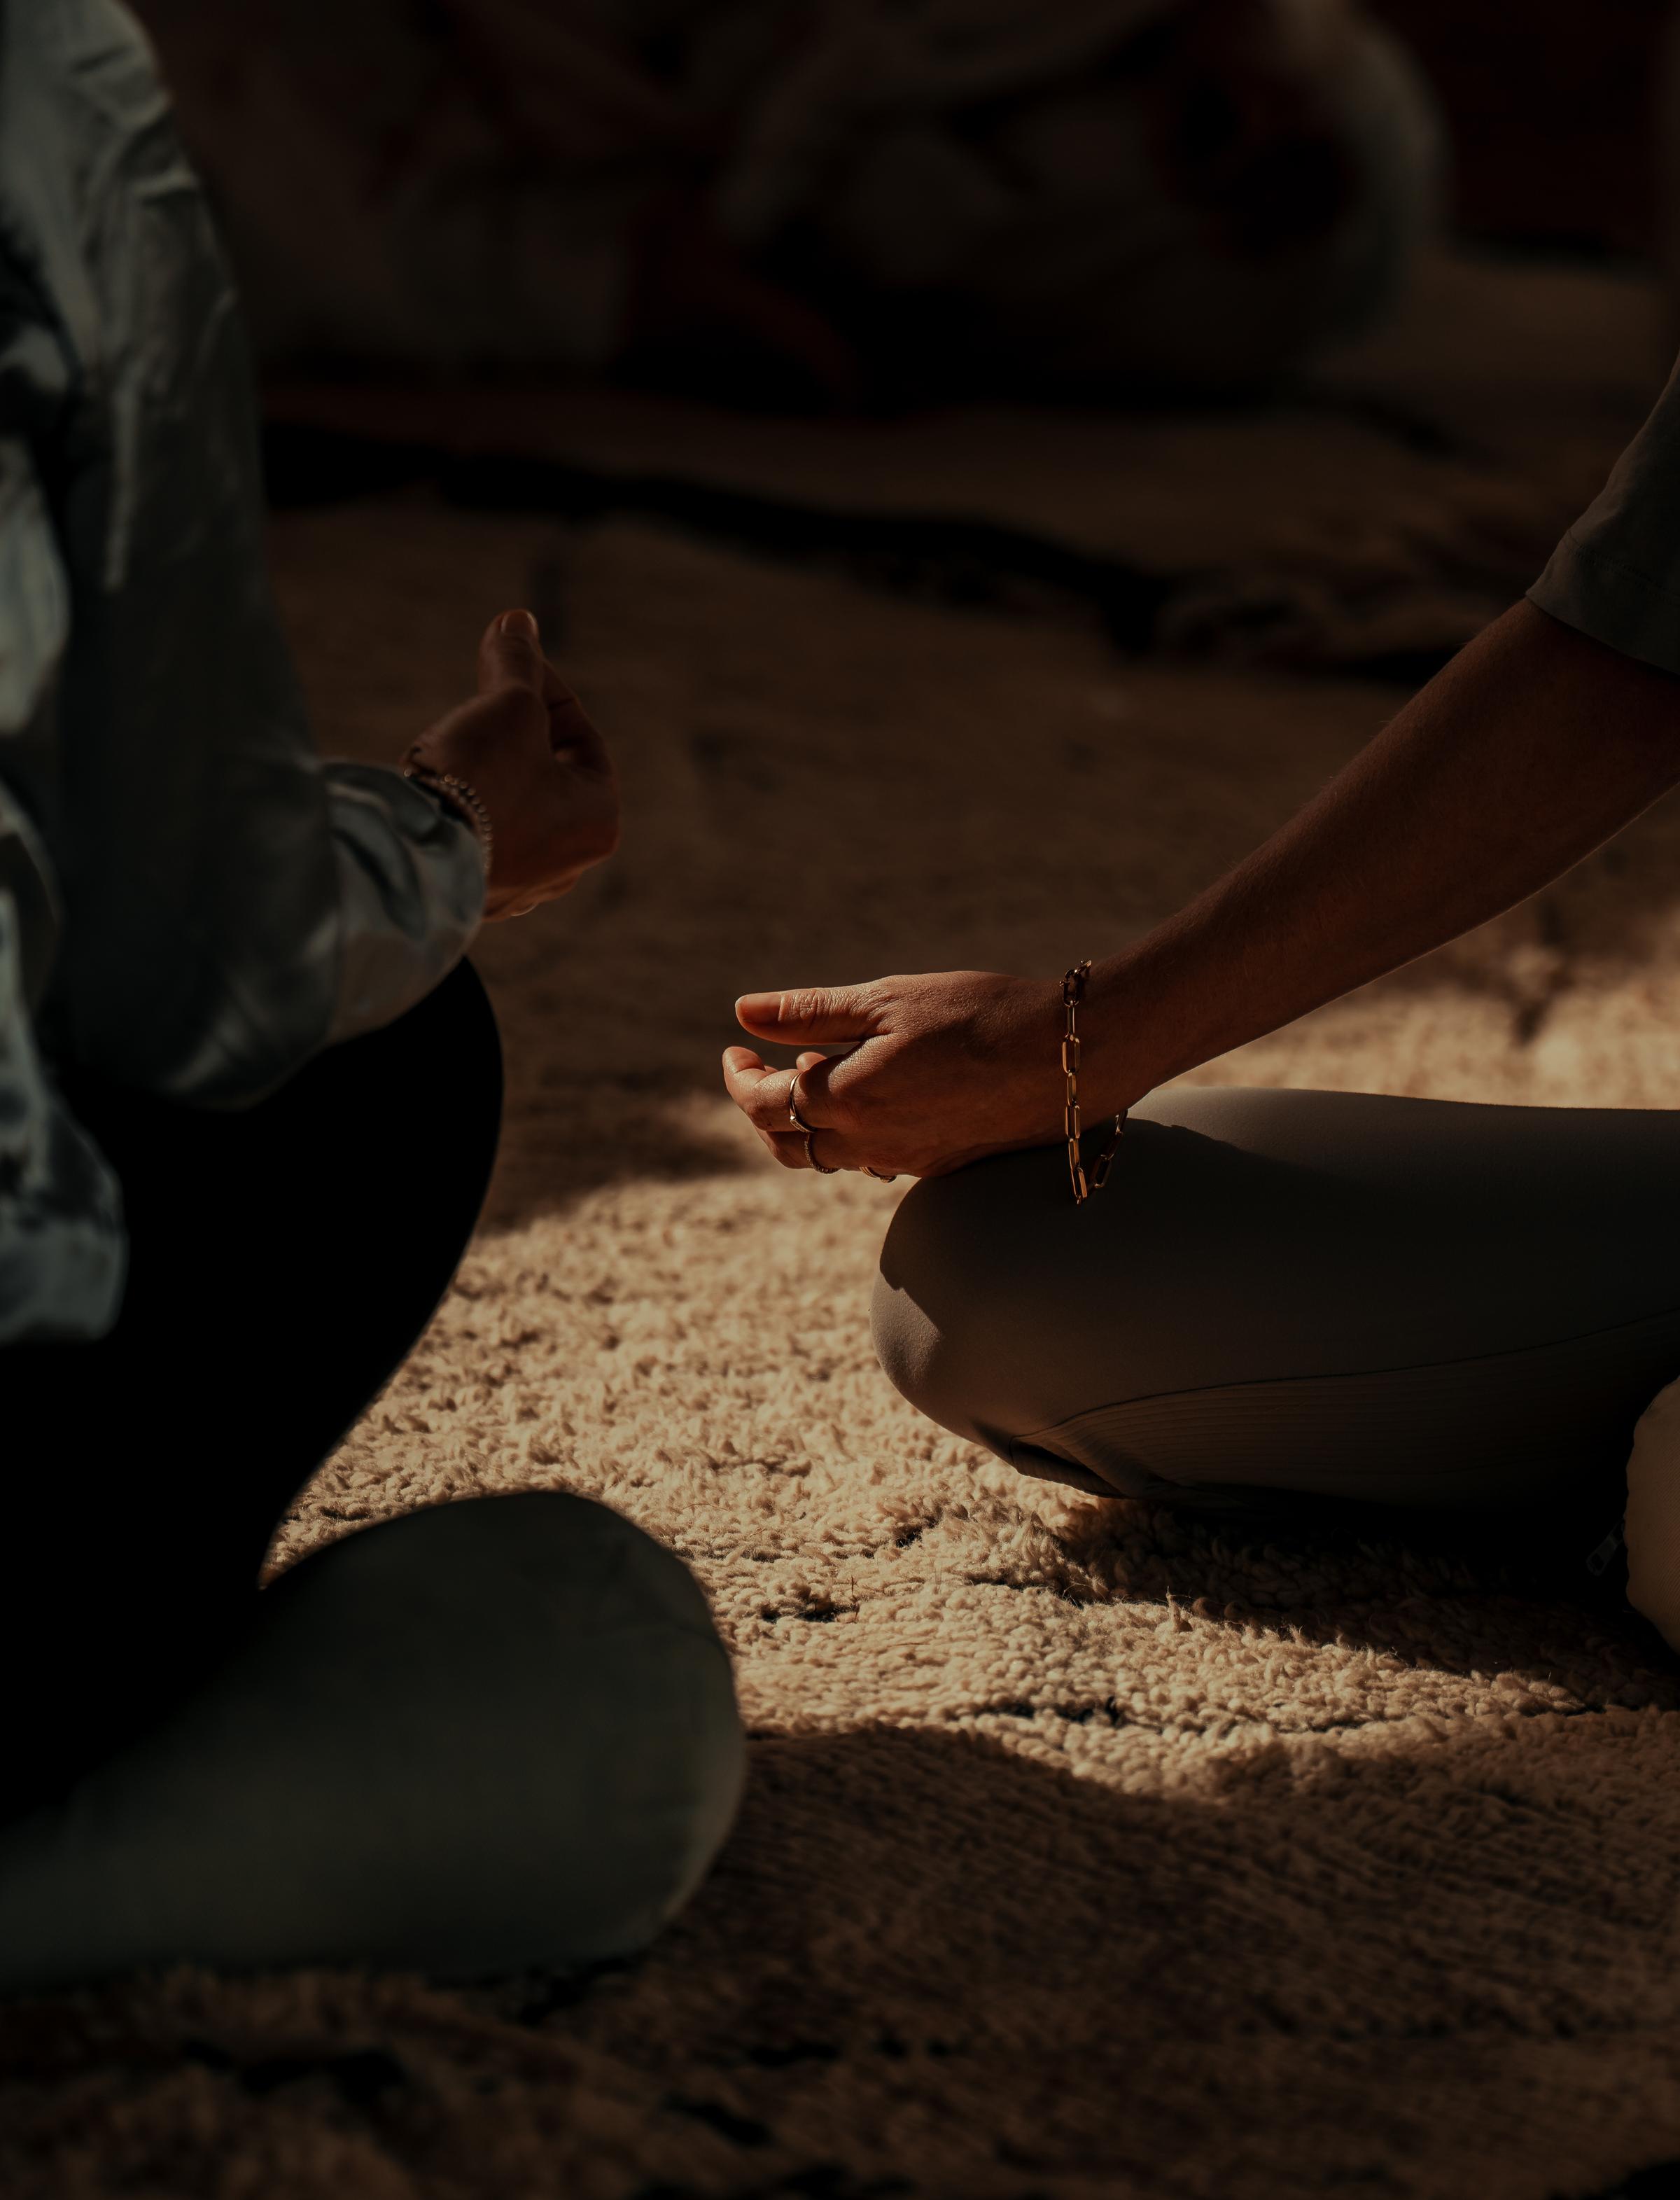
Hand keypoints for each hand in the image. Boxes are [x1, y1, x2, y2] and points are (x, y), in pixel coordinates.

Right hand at [409, 609, 618, 919]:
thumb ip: (518, 660)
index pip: (581, 734)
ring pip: (506, 806)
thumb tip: (518, 621)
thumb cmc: (481, 780)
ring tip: (445, 758)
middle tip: (472, 712)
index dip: (543, 688)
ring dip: (479, 771)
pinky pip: (474, 839)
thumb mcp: (509, 704)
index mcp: (599, 819)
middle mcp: (568, 863)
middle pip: (543, 771)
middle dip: (507, 732)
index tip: (504, 663)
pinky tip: (432, 798)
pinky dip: (458, 810)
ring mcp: (522, 887)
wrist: (415, 855)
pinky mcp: (475, 898)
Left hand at [721, 970, 1073, 1178]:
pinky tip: (871, 1093)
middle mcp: (869, 1143)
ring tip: (814, 1072)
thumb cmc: (978, 1013)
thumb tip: (742, 1012)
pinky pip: (872, 1160)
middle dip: (761, 1109)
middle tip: (761, 1067)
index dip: (738, 1078)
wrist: (1068, 1055)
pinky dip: (851, 1132)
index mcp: (846, 1099)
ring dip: (806, 1123)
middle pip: (787, 1144)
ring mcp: (905, 1161)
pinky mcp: (939, 1165)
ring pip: (828, 1157)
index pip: (762, 1104)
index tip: (734, 1050)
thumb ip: (809, 1012)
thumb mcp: (886, 999)